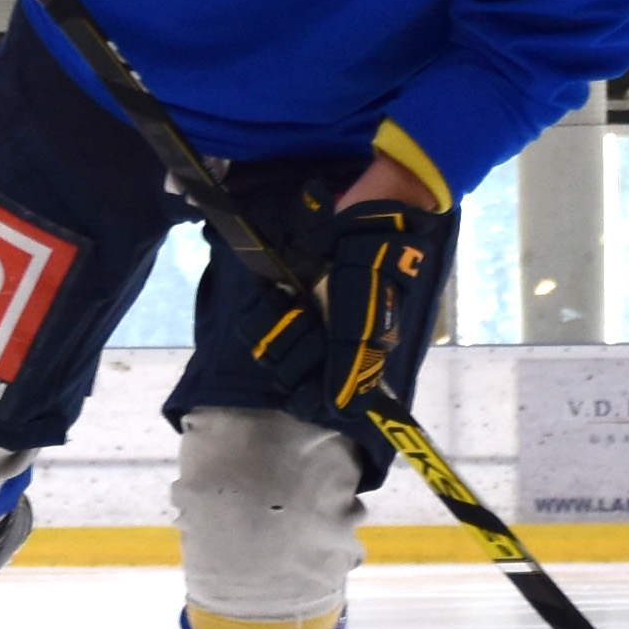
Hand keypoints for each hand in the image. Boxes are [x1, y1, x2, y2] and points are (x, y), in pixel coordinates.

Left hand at [259, 186, 447, 420]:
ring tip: (297, 307)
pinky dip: (259, 312)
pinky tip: (275, 296)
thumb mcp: (369, 317)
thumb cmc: (376, 269)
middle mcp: (323, 347)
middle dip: (297, 355)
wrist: (366, 216)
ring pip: (269, 355)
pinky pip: (252, 325)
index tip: (307, 390)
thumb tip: (341, 411)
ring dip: (279, 332)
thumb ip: (353, 362)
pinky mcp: (276, 299)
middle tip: (313, 327)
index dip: (307, 399)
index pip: (316, 404)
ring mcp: (300, 323)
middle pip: (290, 378)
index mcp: (351, 360)